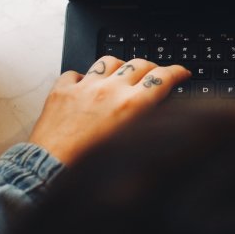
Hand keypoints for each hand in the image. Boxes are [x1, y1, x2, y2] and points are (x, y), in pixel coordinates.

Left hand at [29, 56, 190, 165]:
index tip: (181, 72)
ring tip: (120, 75)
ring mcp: (85, 88)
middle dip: (152, 67)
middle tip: (154, 75)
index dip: (177, 72)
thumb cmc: (92, 167)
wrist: (52, 172)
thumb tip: (160, 110)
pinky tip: (85, 86)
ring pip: (109, 61)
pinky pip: (75, 73)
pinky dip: (82, 77)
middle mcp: (111, 91)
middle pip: (140, 63)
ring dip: (119, 67)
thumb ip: (150, 123)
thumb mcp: (134, 146)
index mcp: (133, 105)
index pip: (163, 77)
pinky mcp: (62, 91)